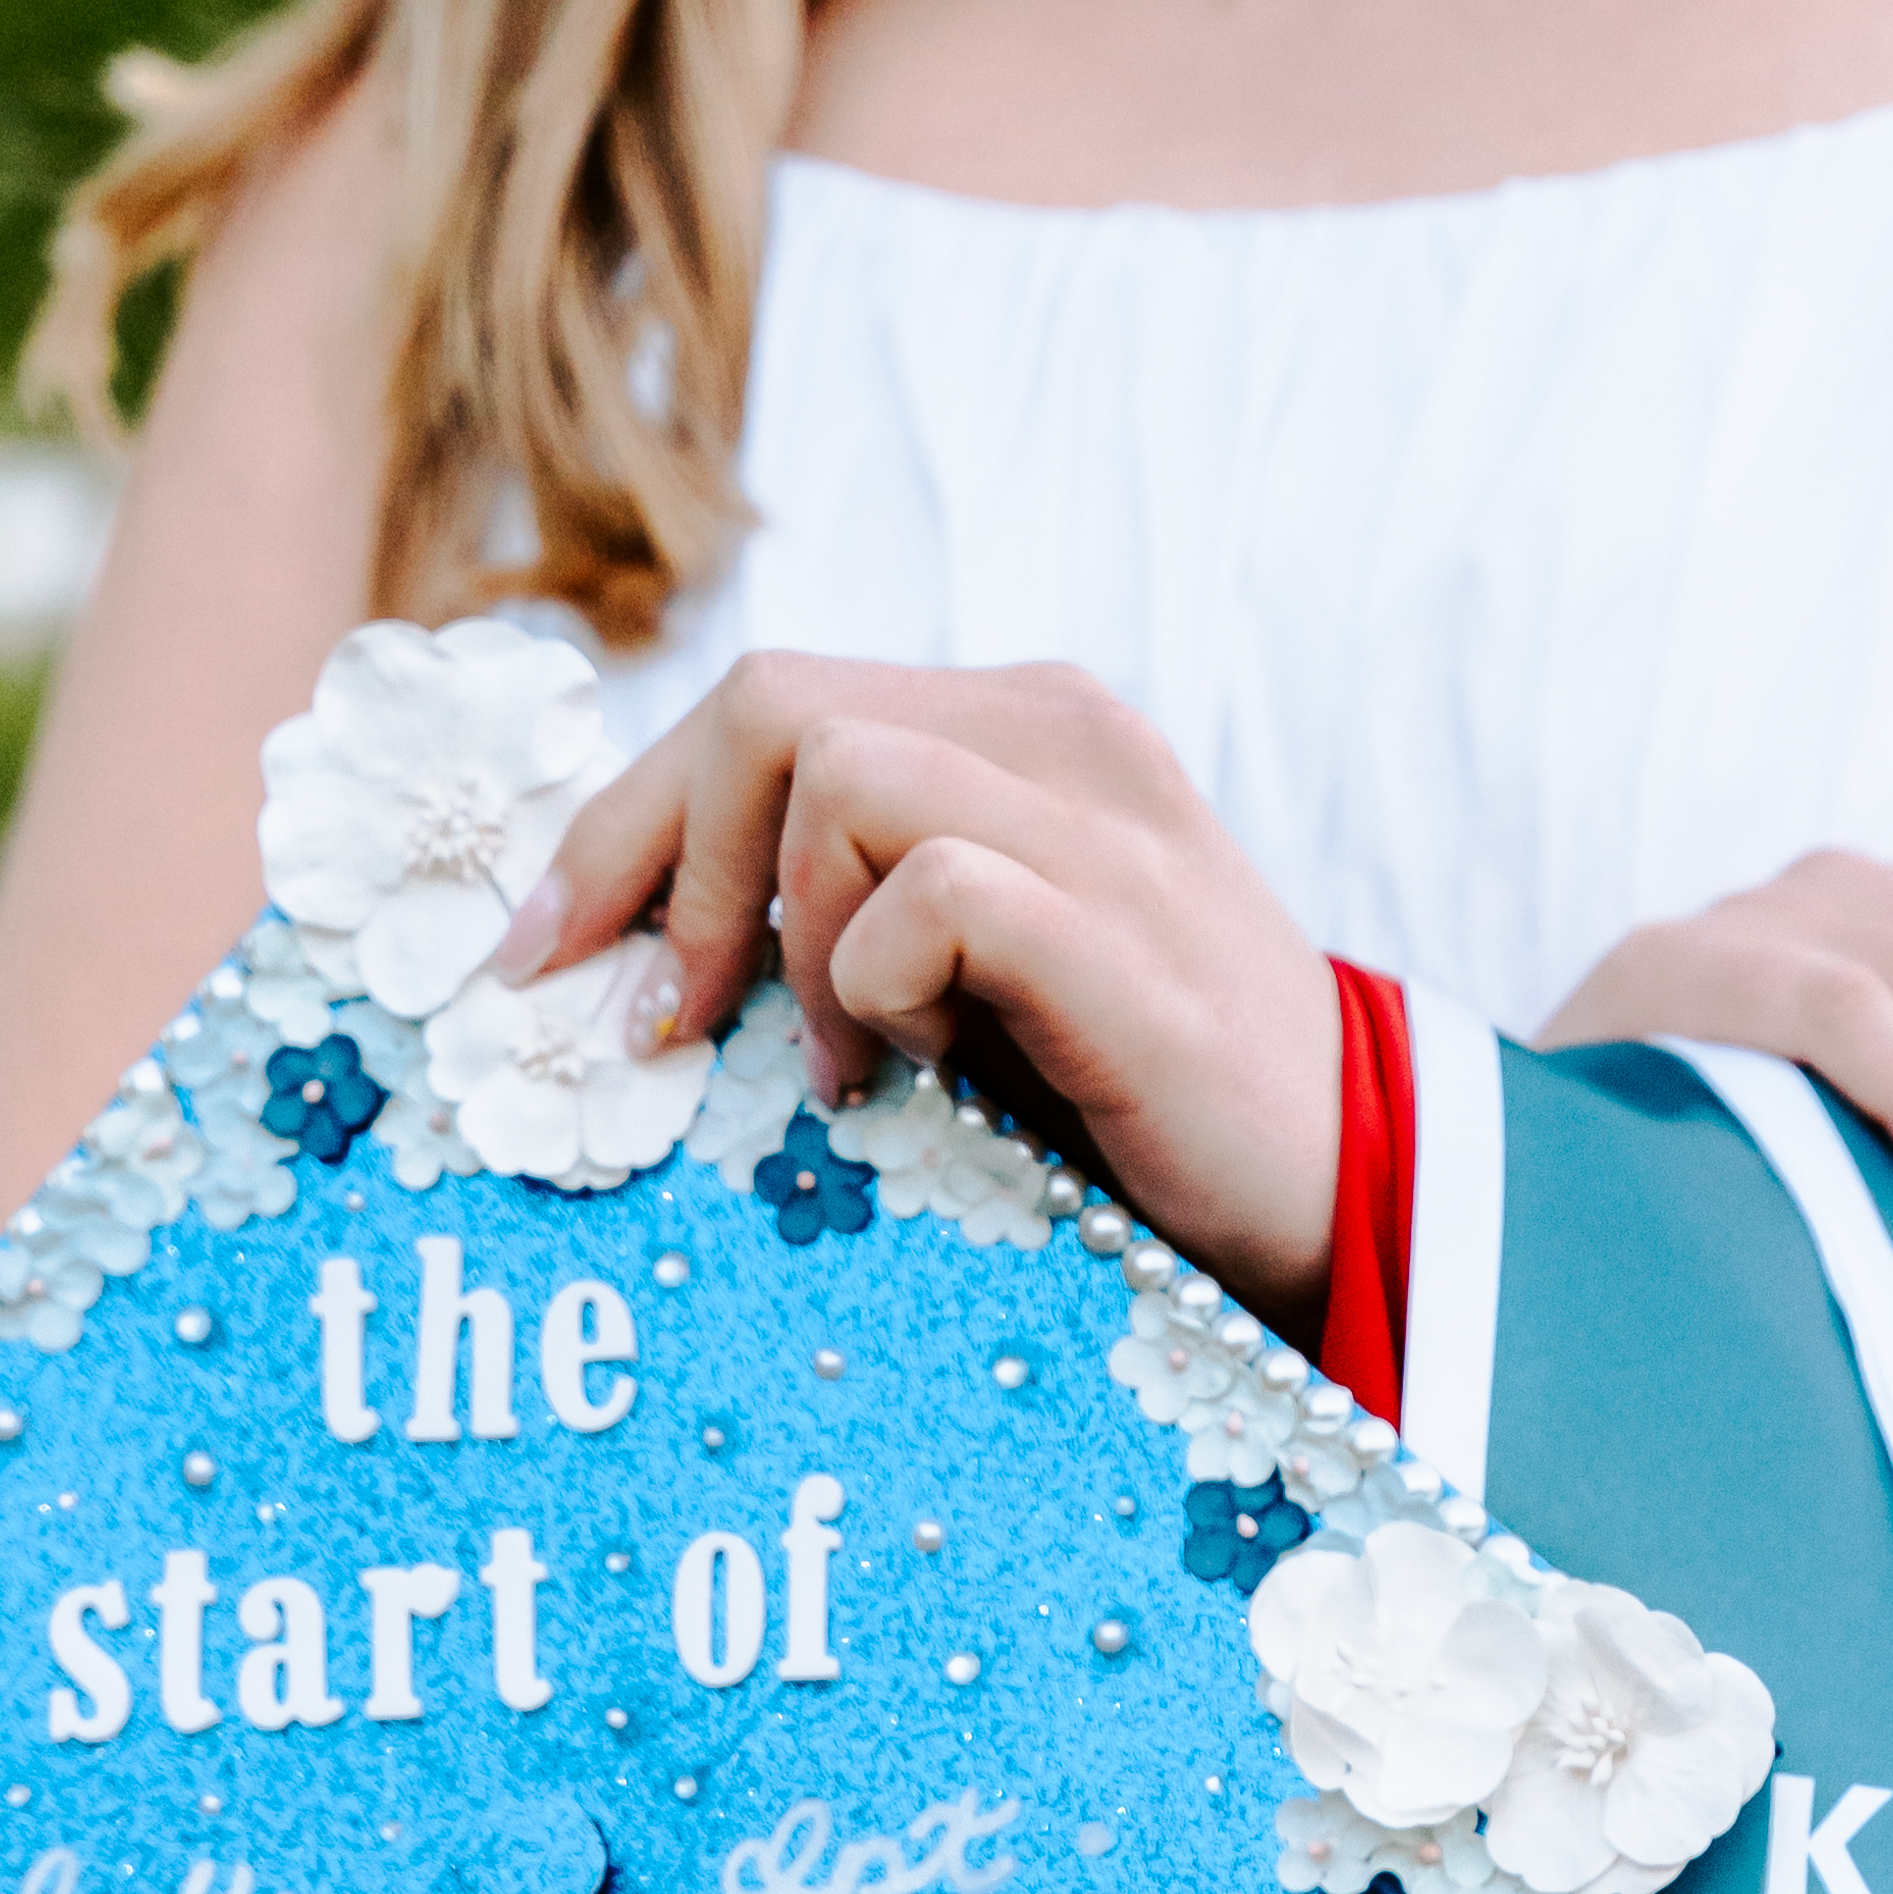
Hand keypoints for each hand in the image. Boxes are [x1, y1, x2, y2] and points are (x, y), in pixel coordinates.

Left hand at [488, 653, 1343, 1323]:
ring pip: (833, 769)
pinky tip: (931, 1078)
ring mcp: (1098, 821)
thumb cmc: (1139, 1107)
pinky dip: (883, 990)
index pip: (767, 700)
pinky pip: (927, 893)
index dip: (625, 825)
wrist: (1347, 1193)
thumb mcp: (976, 978)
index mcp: (1017, 728)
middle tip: (657, 1028)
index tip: (545, 957)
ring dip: (790, 935)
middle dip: (659, 867)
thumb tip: (649, 947)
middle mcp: (1056, 734)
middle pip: (767, 702)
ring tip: (857, 1069)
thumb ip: (855, 913)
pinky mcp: (1118, 928)